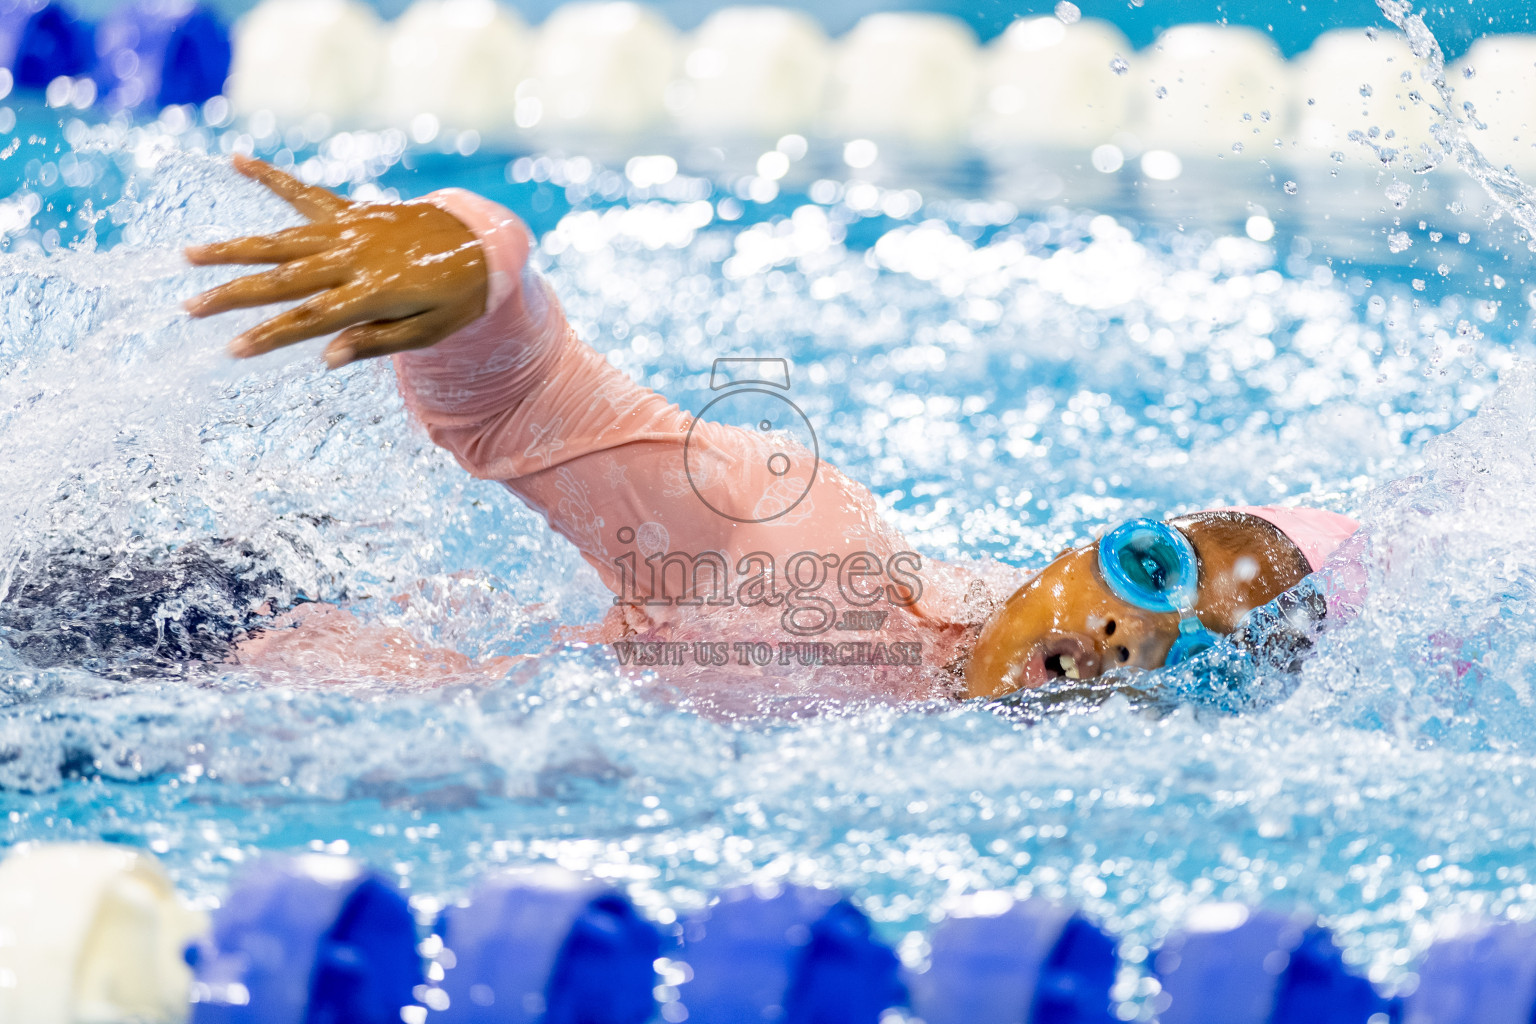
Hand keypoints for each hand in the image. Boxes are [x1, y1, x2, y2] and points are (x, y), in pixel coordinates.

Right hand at [184, 154, 488, 367]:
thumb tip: (326, 358)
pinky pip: (305, 193)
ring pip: (281, 238)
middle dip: (233, 294)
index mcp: (372, 294)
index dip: (269, 336)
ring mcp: (349, 230)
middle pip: (282, 279)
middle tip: (190, 306)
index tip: (231, 349)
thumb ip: (379, 344)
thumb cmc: (457, 298)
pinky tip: (237, 160)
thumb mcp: (430, 332)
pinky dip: (271, 176)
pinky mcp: (352, 211)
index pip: (309, 320)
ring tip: (191, 254)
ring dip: (234, 247)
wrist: (484, 245)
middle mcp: (353, 258)